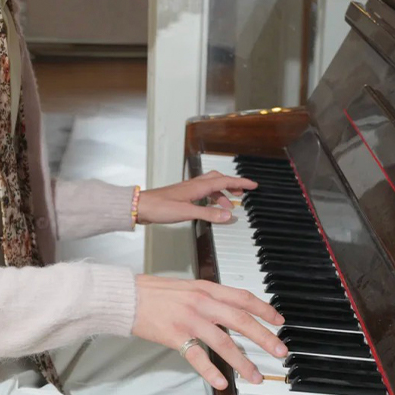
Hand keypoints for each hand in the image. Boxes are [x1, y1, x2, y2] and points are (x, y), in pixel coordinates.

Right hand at [132, 274, 286, 389]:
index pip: (243, 297)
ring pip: (224, 342)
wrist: (126, 296)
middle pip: (241, 320)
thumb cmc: (153, 292)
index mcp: (205, 288)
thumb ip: (208, 296)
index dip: (264, 309)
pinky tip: (221, 382)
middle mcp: (201, 302)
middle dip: (264, 337)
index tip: (278, 321)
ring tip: (255, 376)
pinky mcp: (175, 336)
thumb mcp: (186, 287)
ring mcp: (188, 320)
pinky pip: (197, 357)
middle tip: (279, 351)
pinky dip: (211, 371)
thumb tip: (229, 309)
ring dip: (243, 361)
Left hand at [136, 170, 256, 224]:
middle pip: (218, 180)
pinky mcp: (181, 196)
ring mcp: (187, 190)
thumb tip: (227, 215)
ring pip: (210, 187)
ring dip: (221, 194)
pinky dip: (210, 198)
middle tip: (241, 193)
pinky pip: (202, 193)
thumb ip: (208, 213)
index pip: (224, 181)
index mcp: (197, 187)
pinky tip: (209, 207)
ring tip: (228, 205)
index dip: (240, 182)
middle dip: (231, 185)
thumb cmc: (159, 207)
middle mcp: (193, 186)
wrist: (141, 206)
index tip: (253, 185)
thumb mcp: (187, 212)